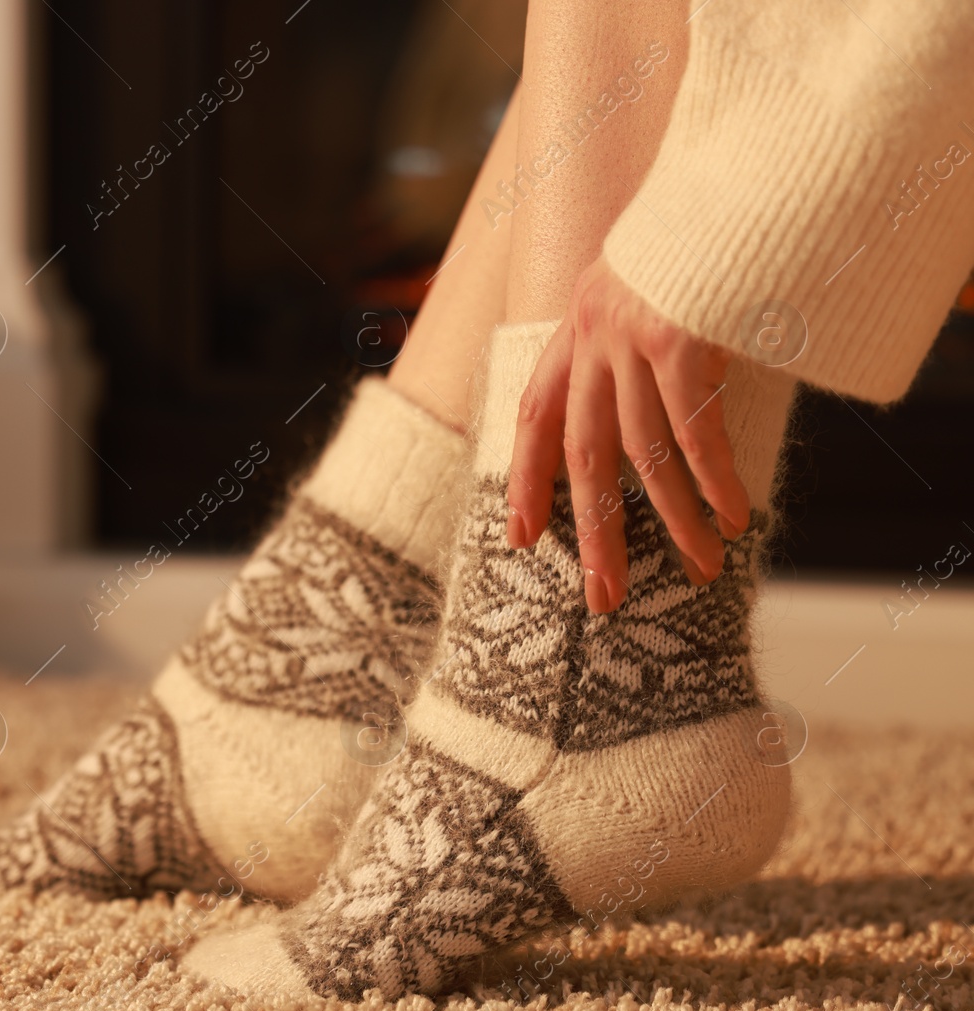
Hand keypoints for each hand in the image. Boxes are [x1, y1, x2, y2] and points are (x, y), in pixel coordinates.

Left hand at [507, 256, 748, 613]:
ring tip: (698, 567)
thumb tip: (643, 404)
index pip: (533, 415)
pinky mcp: (678, 337)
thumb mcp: (640, 285)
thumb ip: (624, 341)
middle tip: (601, 597)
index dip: (523, 479)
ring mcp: (631, 337)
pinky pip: (695, 429)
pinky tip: (734, 516)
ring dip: (675, 518)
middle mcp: (590, 336)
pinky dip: (716, 478)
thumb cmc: (694, 241)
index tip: (516, 537)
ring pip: (644, 453)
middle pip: (582, 455)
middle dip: (593, 532)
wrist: (729, 171)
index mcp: (573, 327)